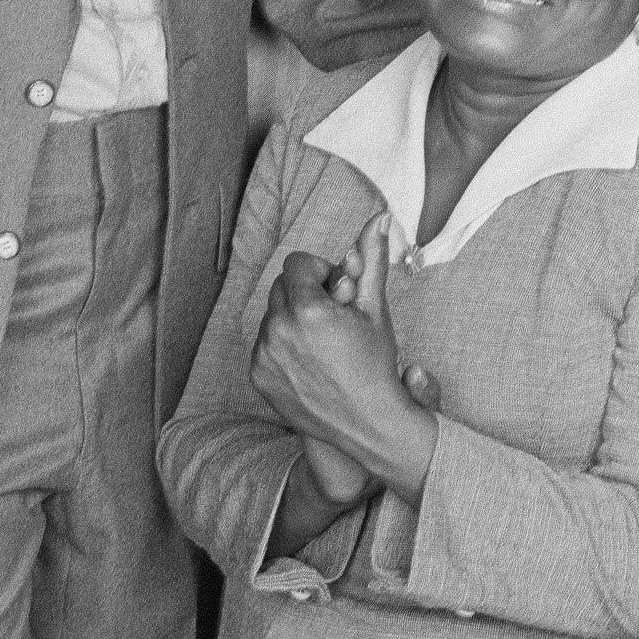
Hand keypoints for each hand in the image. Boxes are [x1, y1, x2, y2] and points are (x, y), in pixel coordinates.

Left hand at [251, 214, 414, 456]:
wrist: (367, 422)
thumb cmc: (376, 362)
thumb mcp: (375, 308)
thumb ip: (372, 258)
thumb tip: (381, 216)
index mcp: (308, 308)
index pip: (298, 264)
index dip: (321, 274)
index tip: (338, 294)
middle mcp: (279, 330)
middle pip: (282, 287)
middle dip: (305, 294)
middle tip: (331, 316)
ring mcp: (264, 355)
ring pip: (271, 315)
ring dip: (292, 319)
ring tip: (321, 342)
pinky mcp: (257, 374)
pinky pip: (263, 343)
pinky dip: (281, 345)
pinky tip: (309, 362)